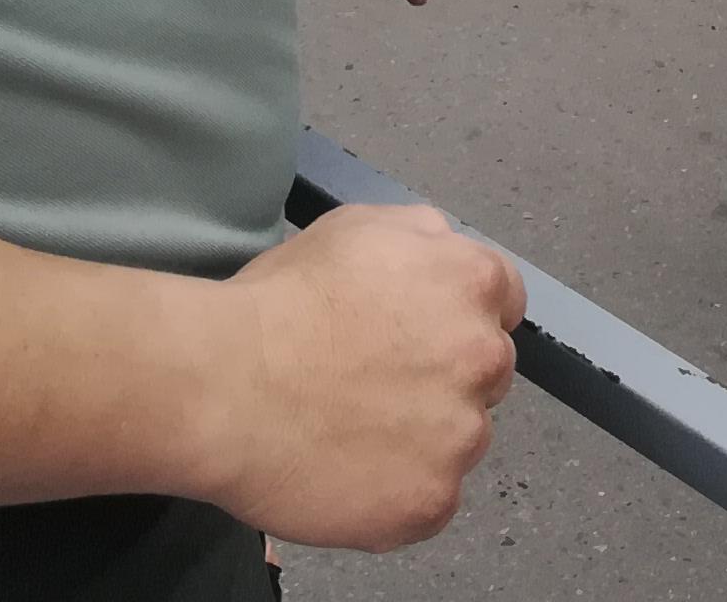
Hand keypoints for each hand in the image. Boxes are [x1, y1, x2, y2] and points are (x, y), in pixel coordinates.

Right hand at [209, 201, 524, 549]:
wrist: (224, 386)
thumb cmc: (277, 306)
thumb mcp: (356, 227)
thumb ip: (421, 235)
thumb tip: (442, 250)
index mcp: (471, 283)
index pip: (503, 302)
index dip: (457, 318)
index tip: (421, 337)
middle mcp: (482, 356)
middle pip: (485, 373)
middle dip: (443, 377)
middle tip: (373, 385)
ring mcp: (461, 435)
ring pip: (459, 439)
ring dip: (422, 438)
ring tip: (350, 429)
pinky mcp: (432, 500)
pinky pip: (430, 499)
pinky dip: (396, 492)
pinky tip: (347, 470)